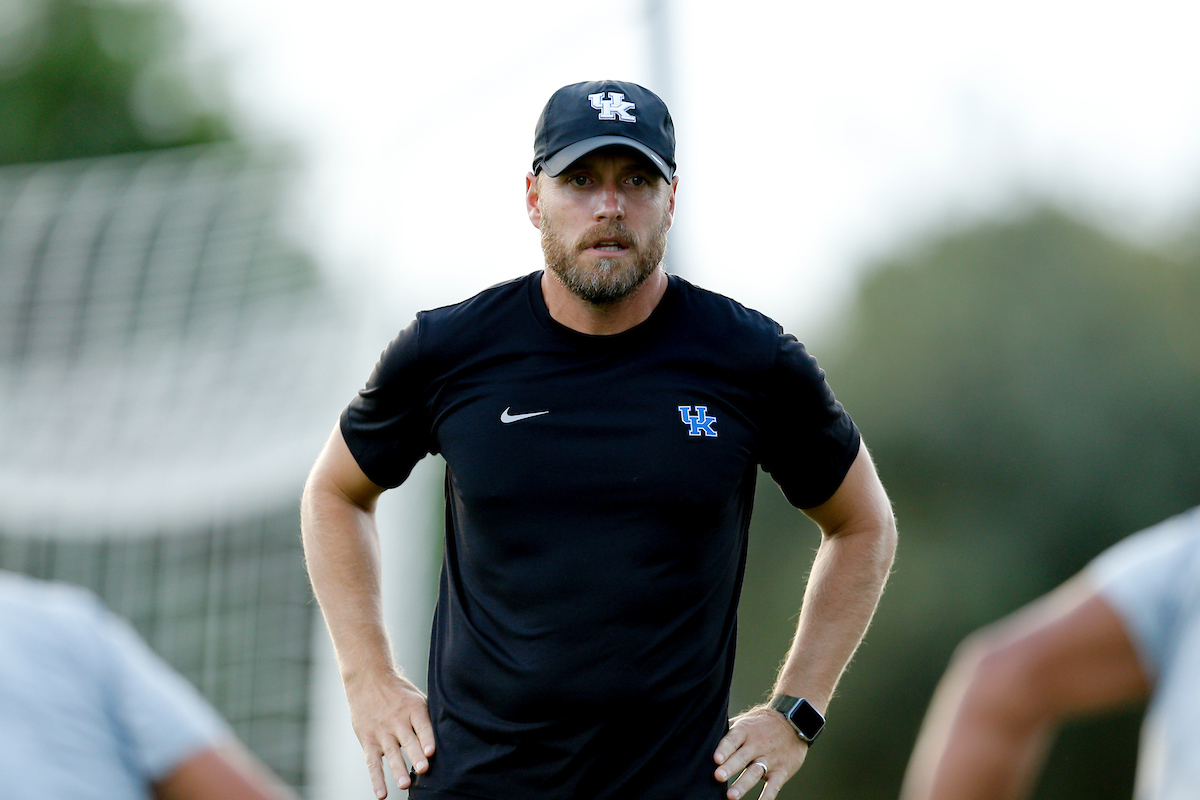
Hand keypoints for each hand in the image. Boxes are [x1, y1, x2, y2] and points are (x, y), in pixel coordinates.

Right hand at [345, 670, 435, 797]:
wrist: (368, 678)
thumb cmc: (398, 691)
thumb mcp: (416, 697)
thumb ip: (428, 717)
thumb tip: (451, 734)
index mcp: (413, 708)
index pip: (422, 725)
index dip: (427, 738)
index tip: (431, 751)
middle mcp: (397, 721)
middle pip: (408, 740)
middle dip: (415, 755)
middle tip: (423, 769)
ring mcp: (382, 732)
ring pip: (391, 753)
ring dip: (398, 770)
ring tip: (405, 784)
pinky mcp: (368, 741)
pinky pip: (372, 763)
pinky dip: (377, 779)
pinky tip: (382, 794)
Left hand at [713, 706, 807, 799]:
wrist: (794, 722)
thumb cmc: (762, 724)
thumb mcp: (745, 720)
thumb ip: (728, 730)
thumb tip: (705, 736)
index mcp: (746, 731)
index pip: (733, 740)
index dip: (724, 749)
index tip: (716, 759)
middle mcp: (757, 744)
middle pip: (742, 757)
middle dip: (730, 768)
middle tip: (718, 777)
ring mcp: (770, 758)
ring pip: (755, 772)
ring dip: (743, 784)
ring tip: (731, 796)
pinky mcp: (781, 771)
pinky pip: (774, 785)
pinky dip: (767, 796)